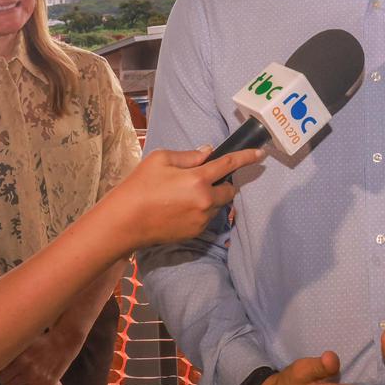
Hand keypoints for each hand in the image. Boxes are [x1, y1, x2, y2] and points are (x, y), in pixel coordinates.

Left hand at [0, 329, 80, 384]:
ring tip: (23, 383)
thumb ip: (12, 355)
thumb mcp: (25, 344)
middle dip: (10, 383)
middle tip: (15, 379)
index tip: (7, 374)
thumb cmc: (43, 341)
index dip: (4, 377)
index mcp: (20, 361)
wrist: (65, 342)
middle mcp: (29, 372)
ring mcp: (39, 380)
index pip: (2, 378)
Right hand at [100, 146, 265, 247]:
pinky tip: (178, 208)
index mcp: (198, 179)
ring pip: (217, 205)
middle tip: (200, 180)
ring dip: (210, 198)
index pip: (230, 164)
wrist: (125, 222)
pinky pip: (206, 218)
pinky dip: (200, 210)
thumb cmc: (140, 187)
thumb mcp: (160, 159)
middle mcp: (205, 201)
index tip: (260, 154)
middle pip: (228, 190)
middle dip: (222, 184)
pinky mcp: (195, 232)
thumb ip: (189, 155)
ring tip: (183, 195)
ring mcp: (201, 219)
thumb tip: (208, 152)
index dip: (247, 157)